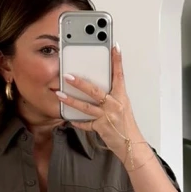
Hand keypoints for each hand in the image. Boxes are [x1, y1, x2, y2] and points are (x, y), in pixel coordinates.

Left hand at [56, 46, 152, 169]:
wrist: (130, 144)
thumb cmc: (126, 125)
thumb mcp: (122, 106)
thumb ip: (111, 97)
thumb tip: (98, 88)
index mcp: (121, 97)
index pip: (119, 75)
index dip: (117, 61)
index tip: (114, 47)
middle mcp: (114, 105)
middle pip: (95, 91)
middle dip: (80, 83)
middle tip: (68, 76)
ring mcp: (107, 116)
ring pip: (86, 107)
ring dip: (71, 101)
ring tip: (60, 95)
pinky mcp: (101, 127)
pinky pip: (86, 124)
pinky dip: (78, 121)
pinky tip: (69, 118)